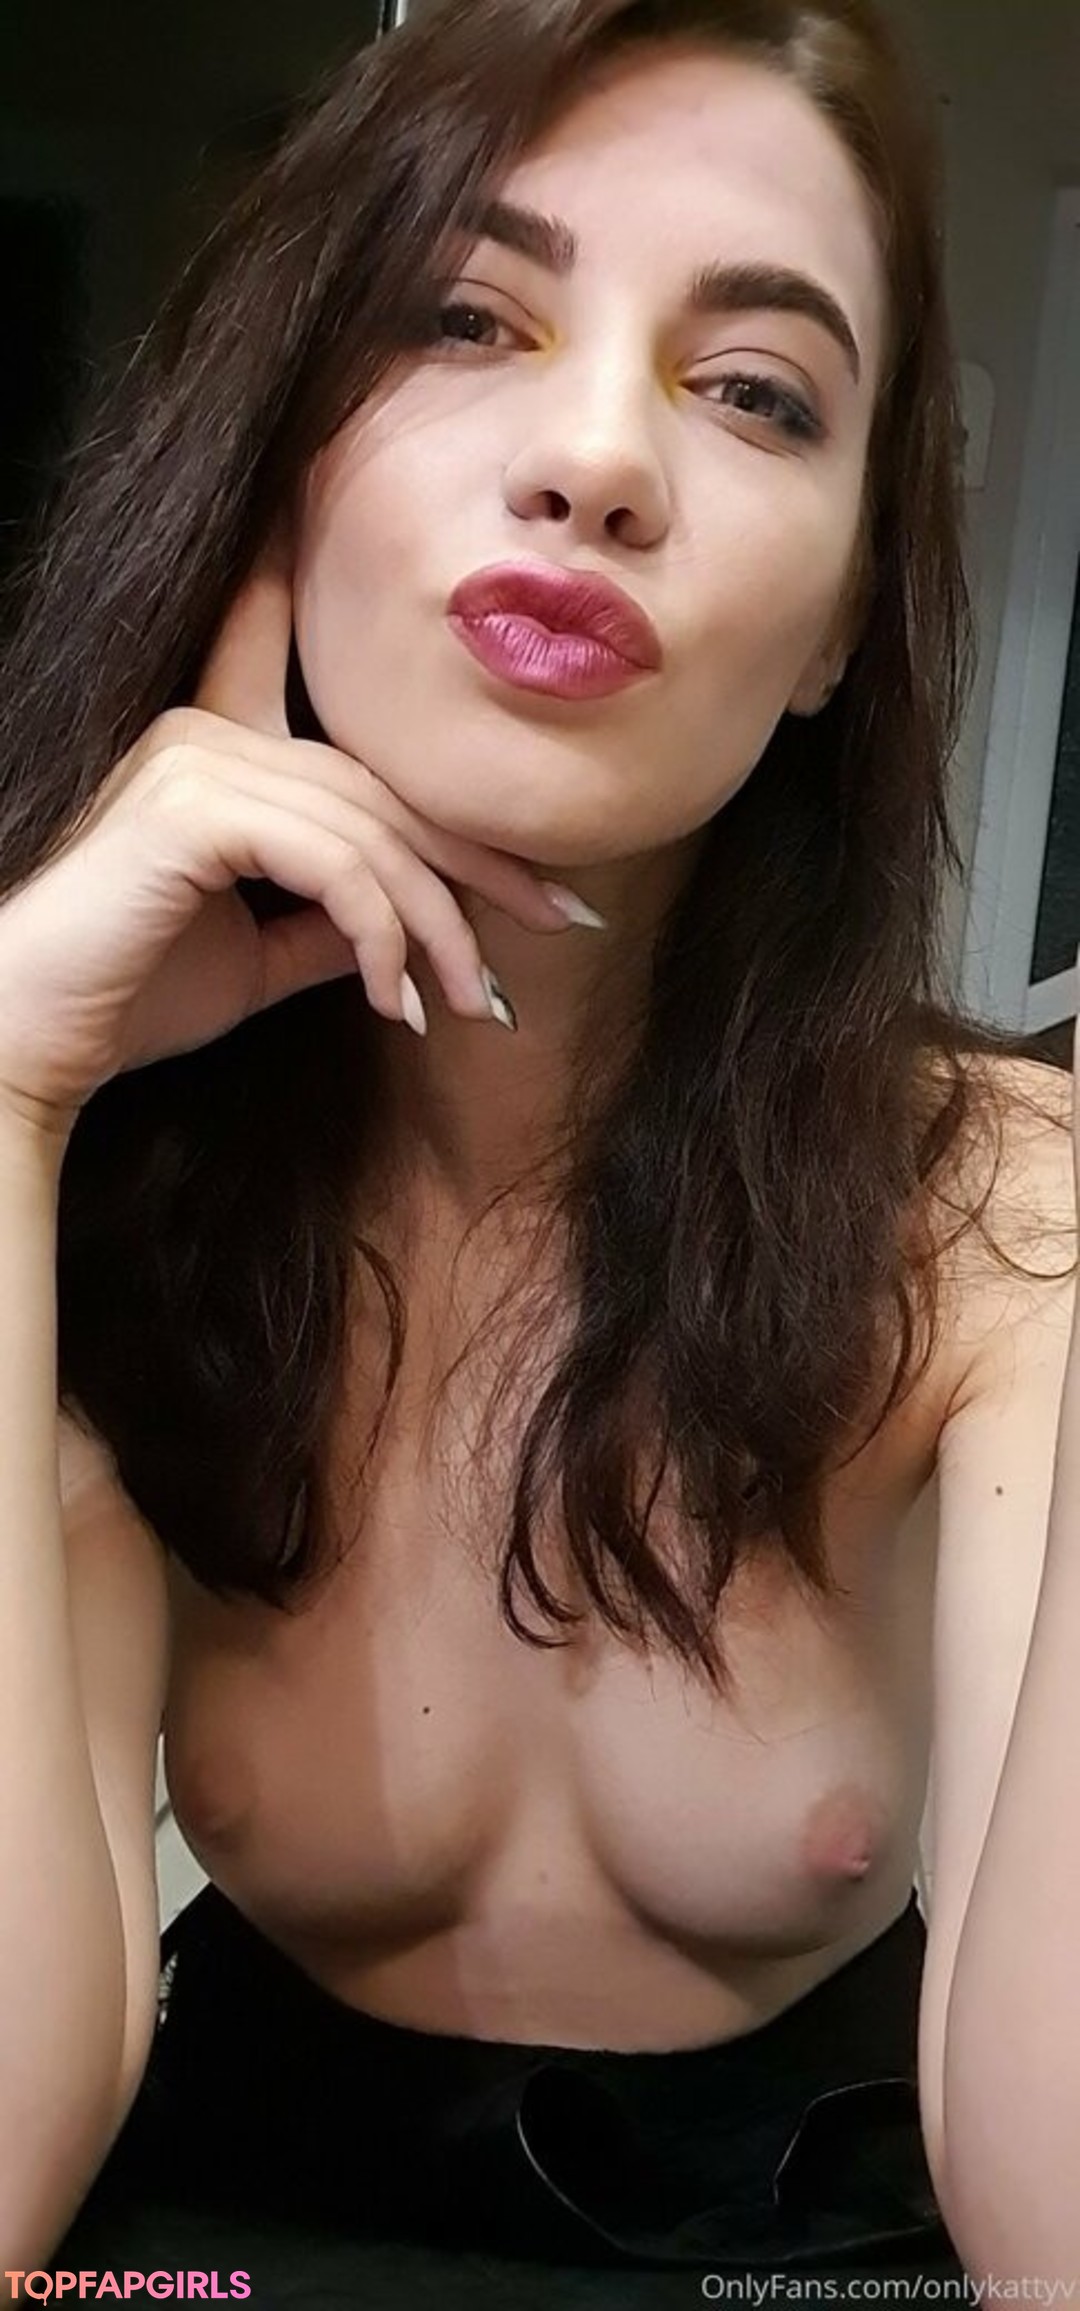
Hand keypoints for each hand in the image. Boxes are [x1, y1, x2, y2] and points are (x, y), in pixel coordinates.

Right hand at [0, 532, 576, 1139]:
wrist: (31, 1042)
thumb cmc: (129, 997)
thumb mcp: (261, 956)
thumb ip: (334, 923)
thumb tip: (413, 929)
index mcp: (222, 746)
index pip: (353, 734)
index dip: (443, 764)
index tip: (533, 831)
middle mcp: (210, 733)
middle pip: (388, 794)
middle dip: (484, 865)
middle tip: (560, 921)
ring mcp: (198, 761)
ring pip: (372, 834)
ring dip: (438, 925)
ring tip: (471, 1000)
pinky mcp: (193, 808)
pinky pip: (332, 865)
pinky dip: (380, 935)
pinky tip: (395, 1002)